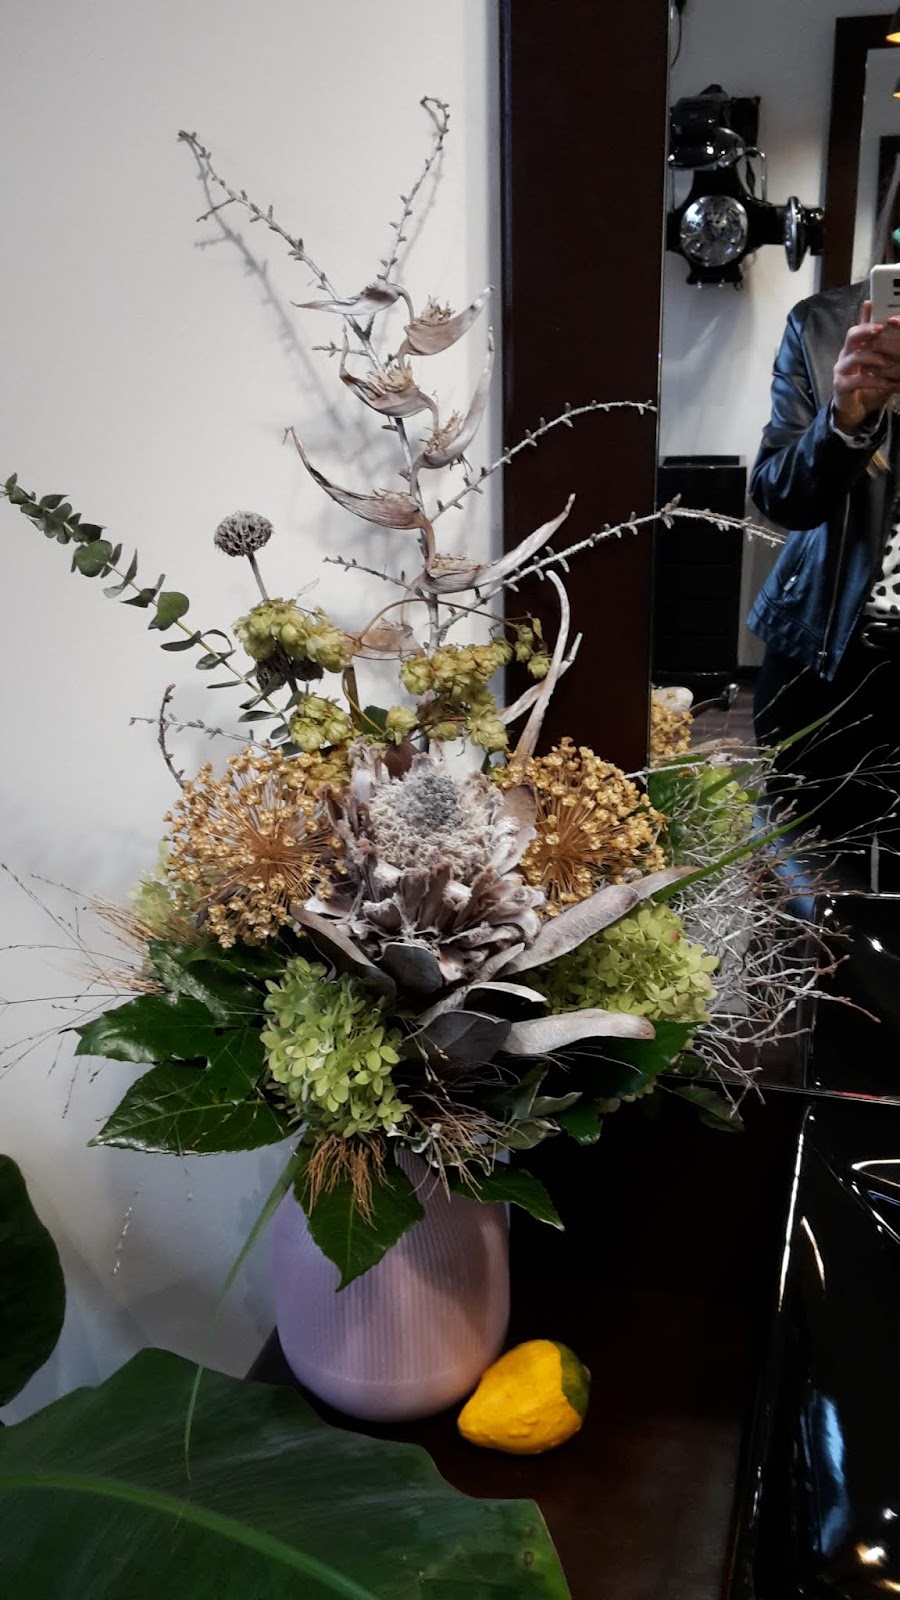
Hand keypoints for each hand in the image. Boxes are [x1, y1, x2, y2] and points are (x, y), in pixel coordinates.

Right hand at [832, 300, 899, 433]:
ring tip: (891, 363)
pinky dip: (877, 381)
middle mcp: (845, 355)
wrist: (855, 410)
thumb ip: (883, 348)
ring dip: (875, 358)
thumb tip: (892, 327)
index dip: (865, 316)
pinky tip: (890, 384)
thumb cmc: (868, 384)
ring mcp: (840, 370)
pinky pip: (859, 379)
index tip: (873, 305)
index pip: (859, 327)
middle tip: (881, 328)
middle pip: (851, 336)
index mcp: (854, 348)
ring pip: (855, 356)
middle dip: (866, 330)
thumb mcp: (878, 364)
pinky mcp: (841, 385)